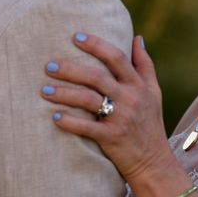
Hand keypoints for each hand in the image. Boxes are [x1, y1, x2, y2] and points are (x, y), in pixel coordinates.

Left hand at [41, 33, 175, 183]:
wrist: (153, 160)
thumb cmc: (150, 121)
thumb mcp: (154, 91)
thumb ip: (145, 64)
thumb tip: (138, 37)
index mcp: (138, 84)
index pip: (117, 58)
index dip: (97, 45)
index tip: (76, 36)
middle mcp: (130, 98)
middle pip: (97, 77)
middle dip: (71, 69)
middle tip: (49, 65)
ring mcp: (121, 118)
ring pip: (89, 100)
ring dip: (64, 94)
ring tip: (44, 90)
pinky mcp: (111, 138)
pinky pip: (87, 128)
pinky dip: (70, 122)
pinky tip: (55, 116)